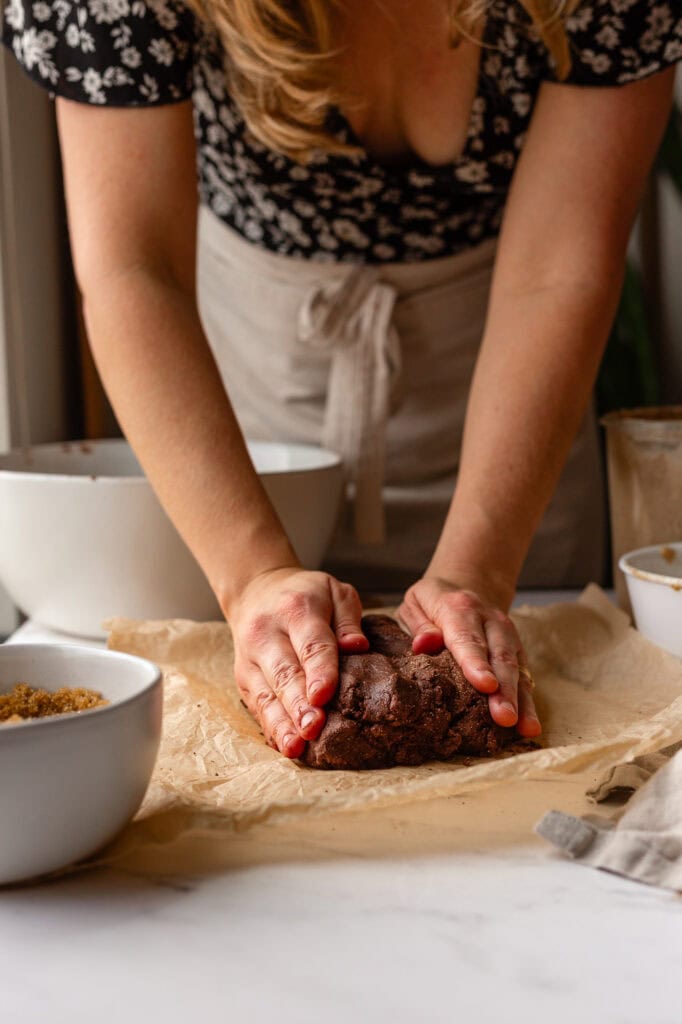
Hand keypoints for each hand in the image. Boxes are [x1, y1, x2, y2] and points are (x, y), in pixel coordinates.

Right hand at [227, 568, 367, 757]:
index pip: (310, 644)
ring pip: (266, 694)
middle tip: (314, 728)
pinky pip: (256, 705)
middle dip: (298, 704)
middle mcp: (267, 634)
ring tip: (296, 746)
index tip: (324, 694)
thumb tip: (357, 647)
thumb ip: (348, 619)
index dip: (318, 670)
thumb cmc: (305, 595)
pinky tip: (284, 745)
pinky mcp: (243, 678)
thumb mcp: (334, 591)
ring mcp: (251, 658)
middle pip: (285, 673)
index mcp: (296, 609)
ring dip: (282, 722)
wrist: (256, 591)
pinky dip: (270, 727)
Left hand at [396, 576, 540, 737]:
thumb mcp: (416, 603)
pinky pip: (524, 677)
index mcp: (459, 608)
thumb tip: (424, 645)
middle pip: (500, 657)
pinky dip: (528, 702)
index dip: (477, 663)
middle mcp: (490, 621)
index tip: (485, 685)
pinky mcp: (517, 651)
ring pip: (517, 669)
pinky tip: (529, 726)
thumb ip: (419, 625)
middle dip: (504, 690)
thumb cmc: (434, 601)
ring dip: (521, 700)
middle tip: (504, 718)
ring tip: (525, 728)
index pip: (468, 639)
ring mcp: (508, 637)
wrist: (468, 582)